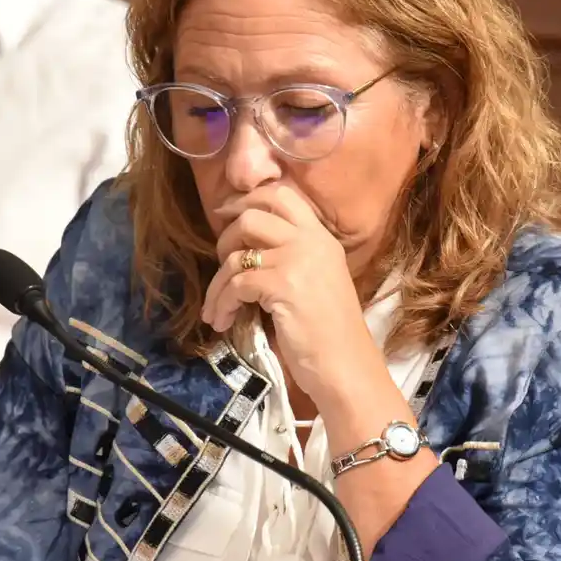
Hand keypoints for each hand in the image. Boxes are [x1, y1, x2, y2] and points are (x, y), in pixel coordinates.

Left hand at [202, 186, 380, 404]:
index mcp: (321, 237)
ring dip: (217, 283)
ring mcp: (297, 261)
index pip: (281, 195)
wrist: (345, 365)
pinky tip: (223, 321)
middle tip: (221, 264)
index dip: (247, 200)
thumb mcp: (317, 281)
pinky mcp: (282, 285)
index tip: (226, 216)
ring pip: (236, 254)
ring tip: (215, 308)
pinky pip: (236, 283)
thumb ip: (292, 257)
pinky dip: (222, 302)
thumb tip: (247, 248)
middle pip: (251, 216)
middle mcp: (310, 241)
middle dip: (224, 239)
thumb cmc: (329, 333)